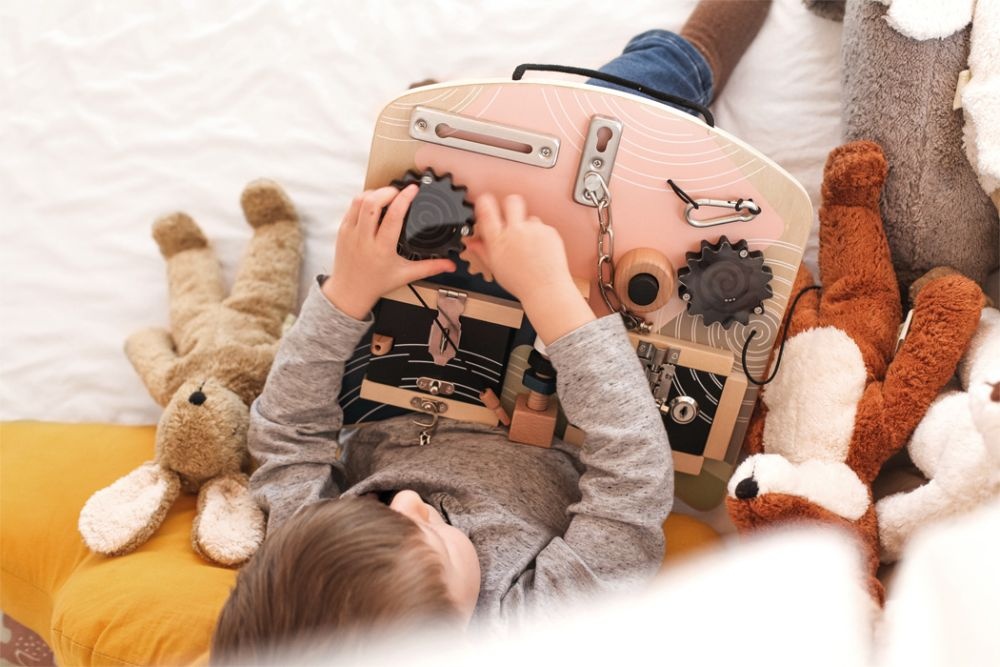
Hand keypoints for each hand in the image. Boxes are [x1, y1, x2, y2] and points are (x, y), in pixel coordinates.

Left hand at [322, 185, 455, 318]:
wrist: (350, 292)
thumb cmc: (375, 284)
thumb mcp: (406, 275)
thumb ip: (430, 267)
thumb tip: (449, 264)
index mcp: (382, 249)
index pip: (394, 216)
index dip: (404, 198)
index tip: (413, 190)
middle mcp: (365, 239)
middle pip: (373, 203)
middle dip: (388, 191)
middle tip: (399, 191)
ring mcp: (351, 233)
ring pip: (360, 201)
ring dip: (375, 193)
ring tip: (386, 195)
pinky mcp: (343, 230)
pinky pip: (351, 207)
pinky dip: (363, 199)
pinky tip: (373, 203)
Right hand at [464, 194, 572, 301]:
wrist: (546, 290)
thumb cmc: (521, 283)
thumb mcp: (495, 268)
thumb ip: (482, 250)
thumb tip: (472, 242)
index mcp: (499, 240)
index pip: (487, 211)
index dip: (483, 201)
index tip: (484, 201)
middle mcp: (516, 231)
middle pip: (512, 201)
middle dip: (509, 204)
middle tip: (510, 214)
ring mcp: (534, 230)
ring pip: (529, 217)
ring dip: (527, 227)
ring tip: (528, 246)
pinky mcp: (549, 231)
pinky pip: (542, 227)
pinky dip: (540, 236)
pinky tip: (539, 250)